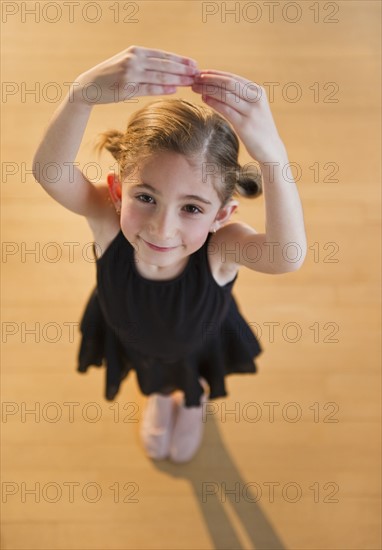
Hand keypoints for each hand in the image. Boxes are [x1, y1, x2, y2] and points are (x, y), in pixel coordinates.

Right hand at [73, 45, 197, 104]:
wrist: (90, 85)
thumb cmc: (112, 76)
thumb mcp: (128, 64)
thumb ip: (147, 66)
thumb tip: (170, 73)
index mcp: (136, 51)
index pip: (164, 55)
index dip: (181, 60)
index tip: (195, 64)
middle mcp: (134, 59)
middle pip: (164, 65)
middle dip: (183, 69)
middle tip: (197, 74)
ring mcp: (130, 72)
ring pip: (159, 76)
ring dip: (177, 79)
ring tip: (190, 82)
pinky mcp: (126, 87)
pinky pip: (149, 88)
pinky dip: (163, 89)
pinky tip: (174, 89)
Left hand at [192, 70, 285, 162]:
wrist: (270, 148)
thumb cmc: (257, 128)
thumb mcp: (251, 107)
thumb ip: (239, 97)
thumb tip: (214, 87)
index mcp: (258, 91)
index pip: (233, 78)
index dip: (215, 74)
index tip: (200, 73)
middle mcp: (256, 99)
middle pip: (228, 83)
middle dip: (209, 79)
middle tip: (194, 79)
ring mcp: (251, 112)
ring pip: (226, 95)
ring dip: (208, 89)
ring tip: (195, 88)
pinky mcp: (245, 125)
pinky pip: (226, 110)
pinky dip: (213, 102)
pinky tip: (204, 99)